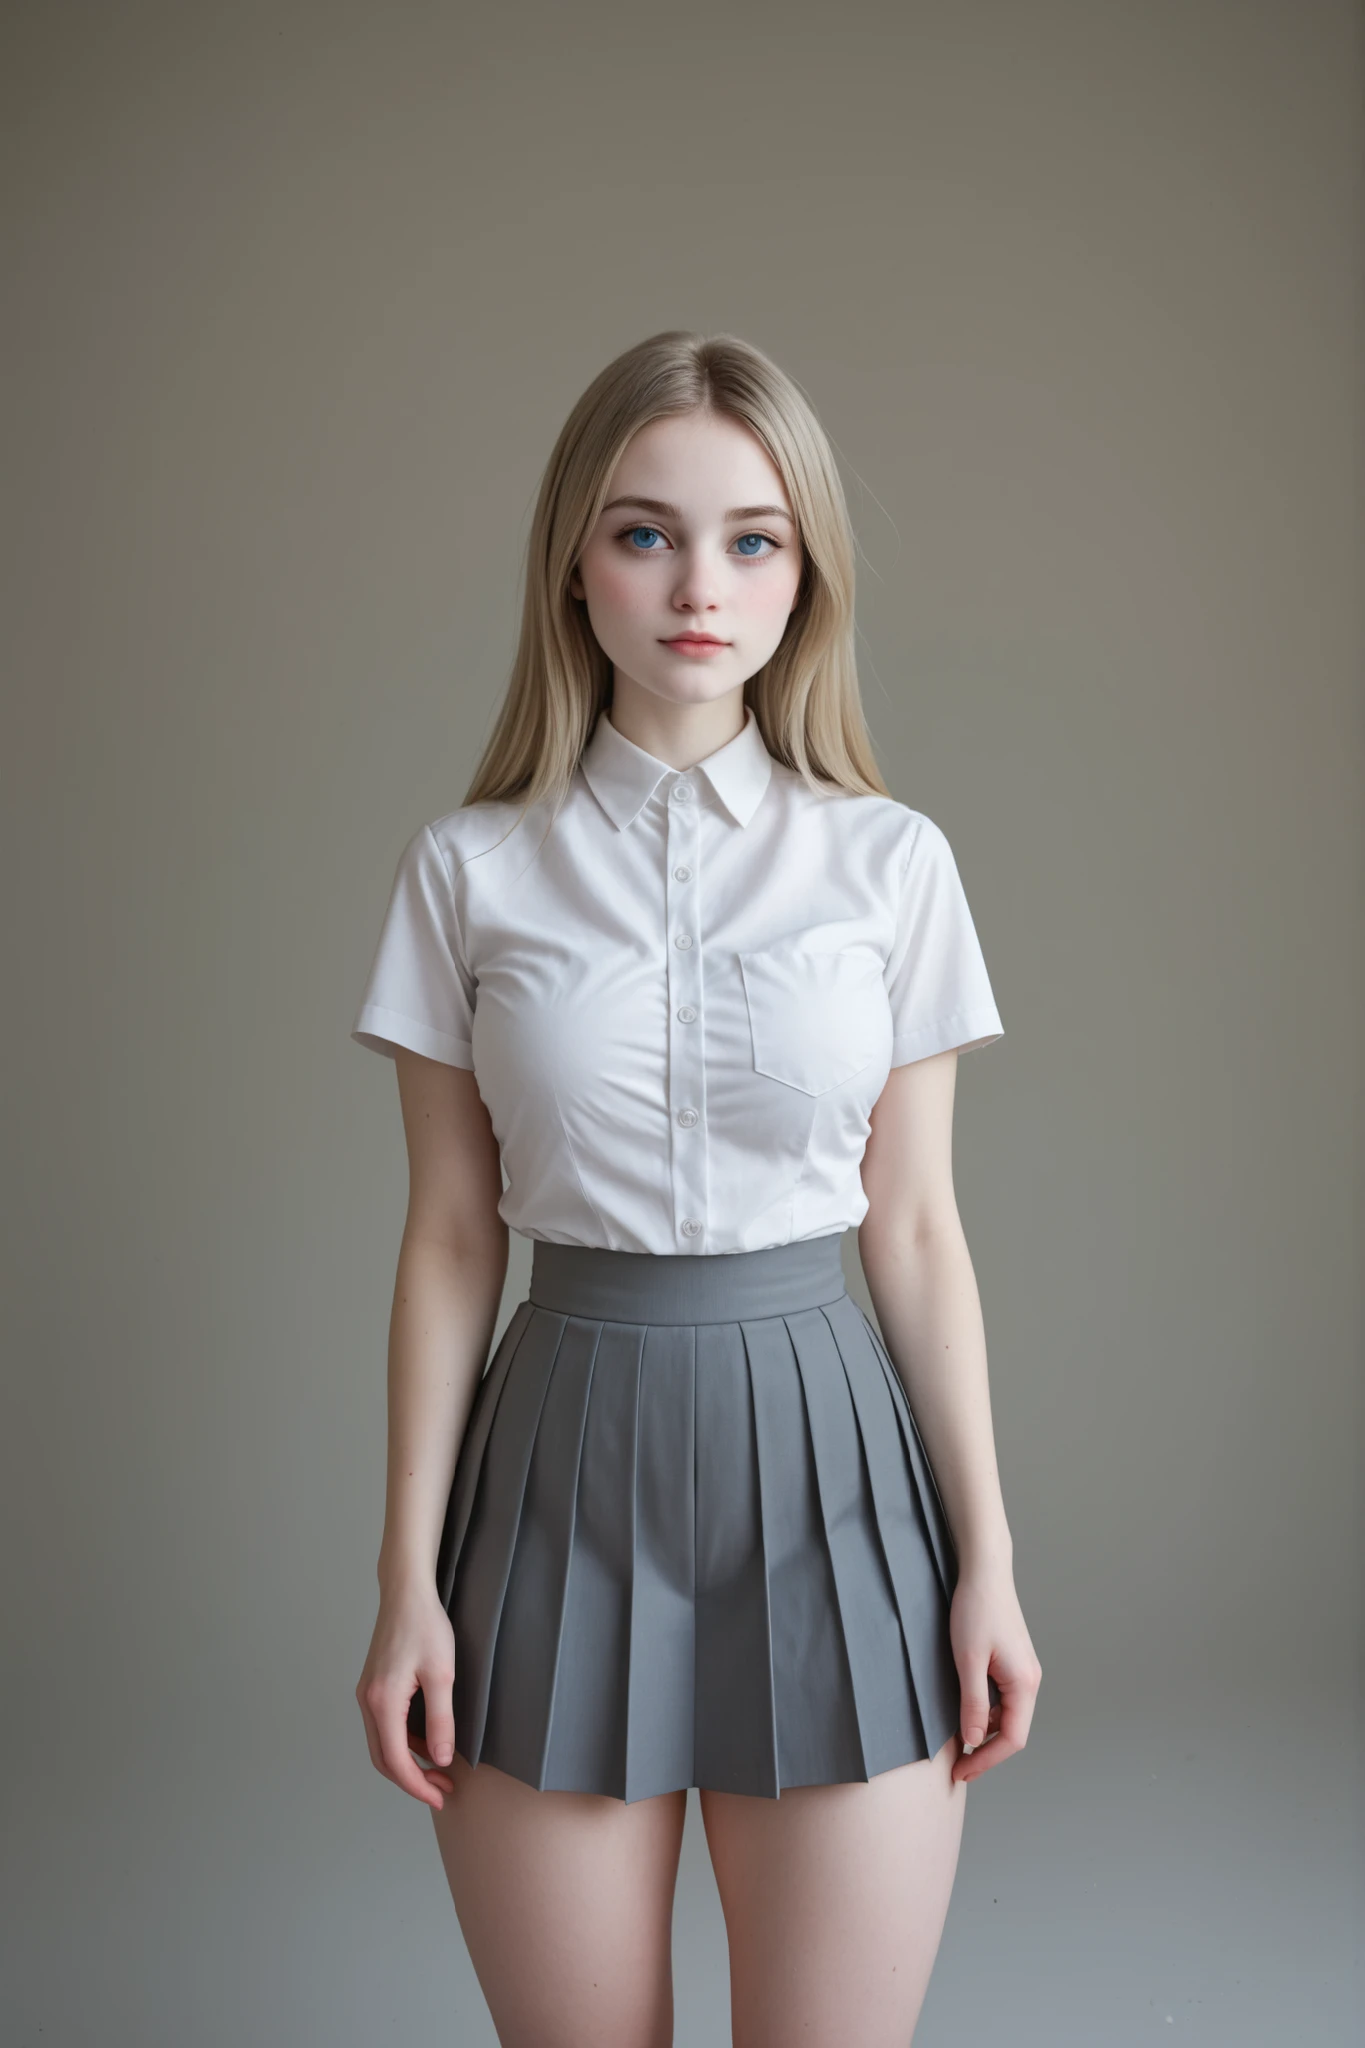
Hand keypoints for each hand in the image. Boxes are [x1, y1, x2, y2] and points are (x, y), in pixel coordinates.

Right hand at [355, 1583, 458, 1810]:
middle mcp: (367, 1702)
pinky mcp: (373, 1685)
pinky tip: (425, 1741)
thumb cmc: (425, 1626)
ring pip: (381, 1744)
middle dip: (410, 1780)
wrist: (406, 1592)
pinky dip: (401, 1743)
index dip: (417, 1785)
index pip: (395, 1761)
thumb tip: (439, 1759)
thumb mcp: (442, 1675)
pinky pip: (383, 1726)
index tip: (440, 1796)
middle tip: (441, 1789)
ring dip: (405, 1763)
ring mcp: (367, 1693)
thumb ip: (440, 1720)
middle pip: (382, 1759)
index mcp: (382, 1702)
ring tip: (437, 1770)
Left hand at [948, 1562, 1041, 1785]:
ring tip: (958, 1745)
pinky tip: (967, 1714)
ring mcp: (1023, 1671)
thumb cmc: (976, 1611)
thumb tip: (973, 1741)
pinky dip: (987, 1713)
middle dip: (986, 1752)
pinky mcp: (1013, 1662)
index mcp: (1024, 1684)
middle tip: (958, 1767)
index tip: (961, 1772)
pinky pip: (1004, 1699)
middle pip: (1013, 1731)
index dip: (986, 1760)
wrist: (984, 1572)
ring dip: (986, 1733)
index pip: (1012, 1739)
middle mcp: (1030, 1680)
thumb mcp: (968, 1660)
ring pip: (1008, 1715)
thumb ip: (972, 1703)